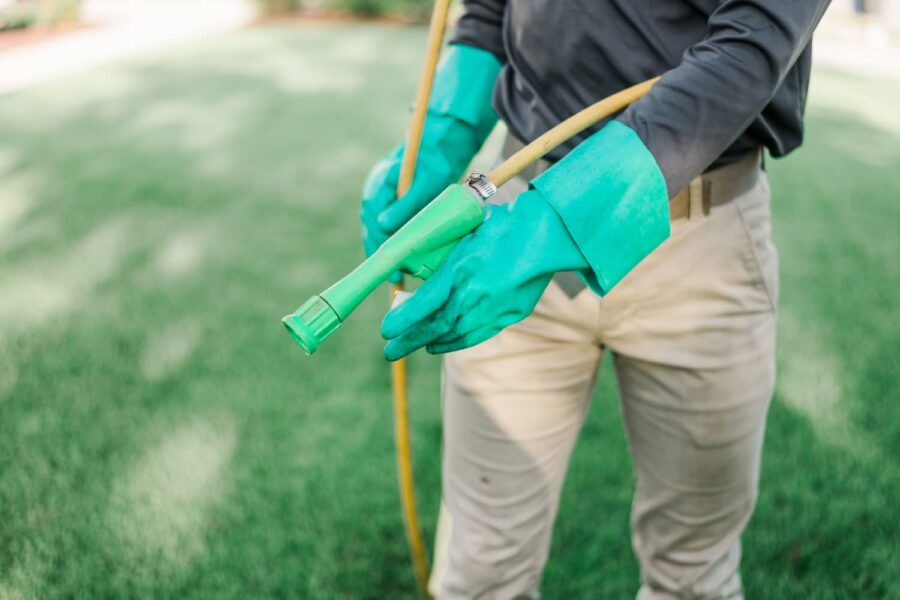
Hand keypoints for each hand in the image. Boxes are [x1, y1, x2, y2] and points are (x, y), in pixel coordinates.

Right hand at [359, 45, 500, 282]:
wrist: (443, 141)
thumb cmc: (437, 159)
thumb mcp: (427, 182)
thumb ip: (407, 203)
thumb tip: (384, 226)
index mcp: (379, 188)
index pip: (374, 225)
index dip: (382, 249)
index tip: (392, 270)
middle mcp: (376, 194)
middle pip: (374, 231)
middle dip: (384, 255)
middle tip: (397, 279)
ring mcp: (383, 198)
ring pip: (382, 231)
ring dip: (391, 251)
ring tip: (401, 275)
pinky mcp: (394, 203)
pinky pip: (391, 227)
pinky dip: (398, 242)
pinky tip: (406, 259)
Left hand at [380, 189, 588, 358]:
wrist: (547, 234)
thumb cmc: (504, 226)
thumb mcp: (466, 233)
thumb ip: (444, 257)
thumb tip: (416, 272)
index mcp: (462, 268)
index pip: (426, 302)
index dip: (404, 319)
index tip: (386, 330)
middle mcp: (475, 292)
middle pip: (437, 325)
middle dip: (410, 340)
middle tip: (389, 352)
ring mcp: (493, 307)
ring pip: (455, 333)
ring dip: (431, 342)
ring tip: (413, 347)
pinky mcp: (508, 315)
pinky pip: (476, 335)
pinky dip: (455, 343)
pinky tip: (439, 345)